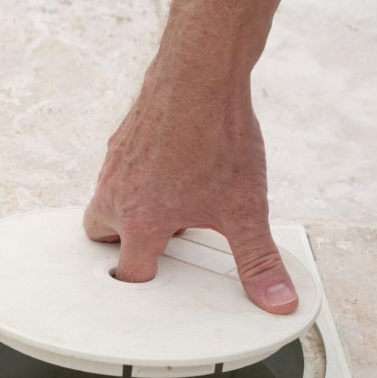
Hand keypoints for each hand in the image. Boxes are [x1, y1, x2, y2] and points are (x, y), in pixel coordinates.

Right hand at [83, 60, 298, 314]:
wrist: (201, 77)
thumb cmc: (217, 139)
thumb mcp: (246, 209)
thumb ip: (259, 260)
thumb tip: (277, 300)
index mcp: (141, 221)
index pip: (130, 270)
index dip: (150, 278)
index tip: (166, 276)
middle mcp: (118, 194)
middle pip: (99, 235)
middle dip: (121, 244)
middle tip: (153, 241)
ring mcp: (115, 164)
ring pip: (105, 198)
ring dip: (127, 207)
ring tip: (167, 201)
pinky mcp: (121, 138)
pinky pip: (117, 169)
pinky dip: (135, 175)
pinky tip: (170, 164)